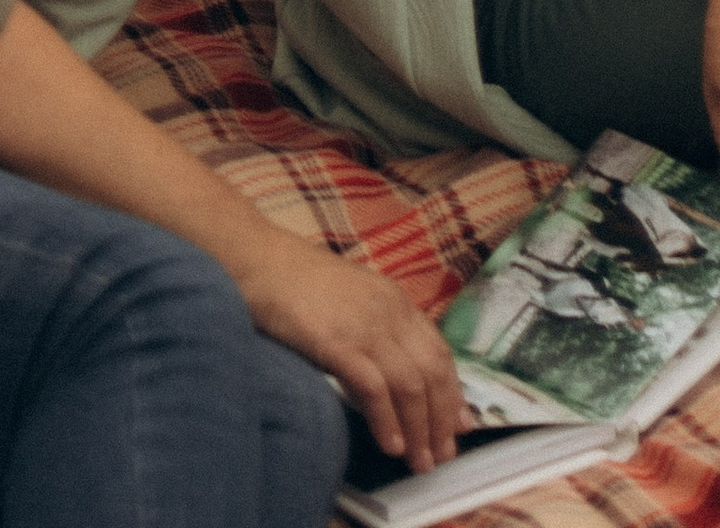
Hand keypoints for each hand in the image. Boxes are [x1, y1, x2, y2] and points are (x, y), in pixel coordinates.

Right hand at [231, 232, 464, 472]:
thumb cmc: (297, 284)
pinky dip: (386, 420)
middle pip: (432, 371)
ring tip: (420, 460)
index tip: (460, 425)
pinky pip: (373, 387)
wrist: (259, 259)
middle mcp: (388, 311)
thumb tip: (399, 370)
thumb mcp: (352, 299)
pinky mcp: (335, 341)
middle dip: (441, 419)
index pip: (438, 351)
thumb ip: (378, 328)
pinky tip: (389, 444)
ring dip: (419, 429)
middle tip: (442, 455)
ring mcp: (363, 325)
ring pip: (410, 384)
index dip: (453, 392)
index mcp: (394, 300)